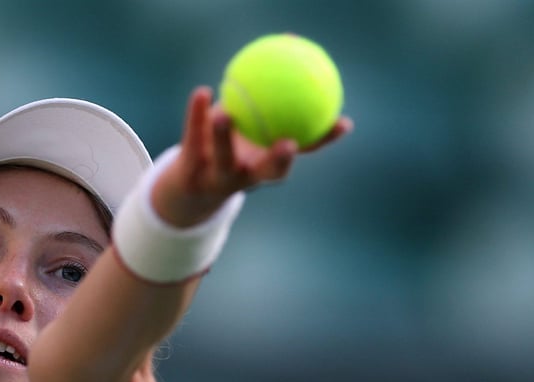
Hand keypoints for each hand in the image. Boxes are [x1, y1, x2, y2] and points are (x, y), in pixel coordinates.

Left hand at [151, 86, 352, 227]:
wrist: (191, 185)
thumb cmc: (230, 146)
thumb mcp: (251, 123)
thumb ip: (270, 95)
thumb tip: (290, 44)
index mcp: (270, 163)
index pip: (302, 151)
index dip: (323, 139)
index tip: (342, 122)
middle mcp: (249, 175)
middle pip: (269, 173)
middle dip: (280, 161)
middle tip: (289, 142)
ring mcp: (219, 177)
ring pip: (224, 161)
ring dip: (224, 139)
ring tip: (224, 114)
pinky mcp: (191, 170)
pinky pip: (194, 139)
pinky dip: (197, 115)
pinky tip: (201, 92)